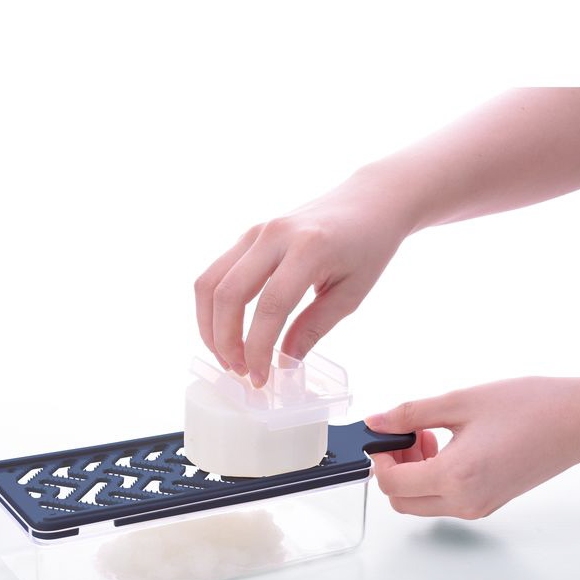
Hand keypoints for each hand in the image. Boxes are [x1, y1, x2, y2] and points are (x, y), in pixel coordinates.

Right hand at [194, 169, 413, 387]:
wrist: (370, 201)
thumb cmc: (368, 246)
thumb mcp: (351, 294)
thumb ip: (314, 327)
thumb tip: (285, 363)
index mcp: (309, 248)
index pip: (270, 306)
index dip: (258, 348)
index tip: (259, 377)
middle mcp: (275, 235)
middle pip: (228, 294)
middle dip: (226, 341)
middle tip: (238, 371)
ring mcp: (256, 232)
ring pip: (211, 282)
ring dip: (210, 326)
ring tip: (227, 356)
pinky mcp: (248, 235)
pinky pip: (216, 273)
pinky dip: (214, 307)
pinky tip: (226, 331)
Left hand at [367, 378, 579, 518]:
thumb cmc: (530, 407)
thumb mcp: (460, 402)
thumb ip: (411, 414)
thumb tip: (376, 423)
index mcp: (455, 477)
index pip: (392, 484)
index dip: (380, 458)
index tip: (385, 434)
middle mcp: (465, 501)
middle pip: (402, 502)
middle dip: (395, 469)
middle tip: (409, 435)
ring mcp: (478, 507)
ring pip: (422, 504)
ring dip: (415, 475)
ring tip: (431, 436)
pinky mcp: (490, 504)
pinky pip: (446, 501)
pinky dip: (436, 480)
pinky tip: (451, 447)